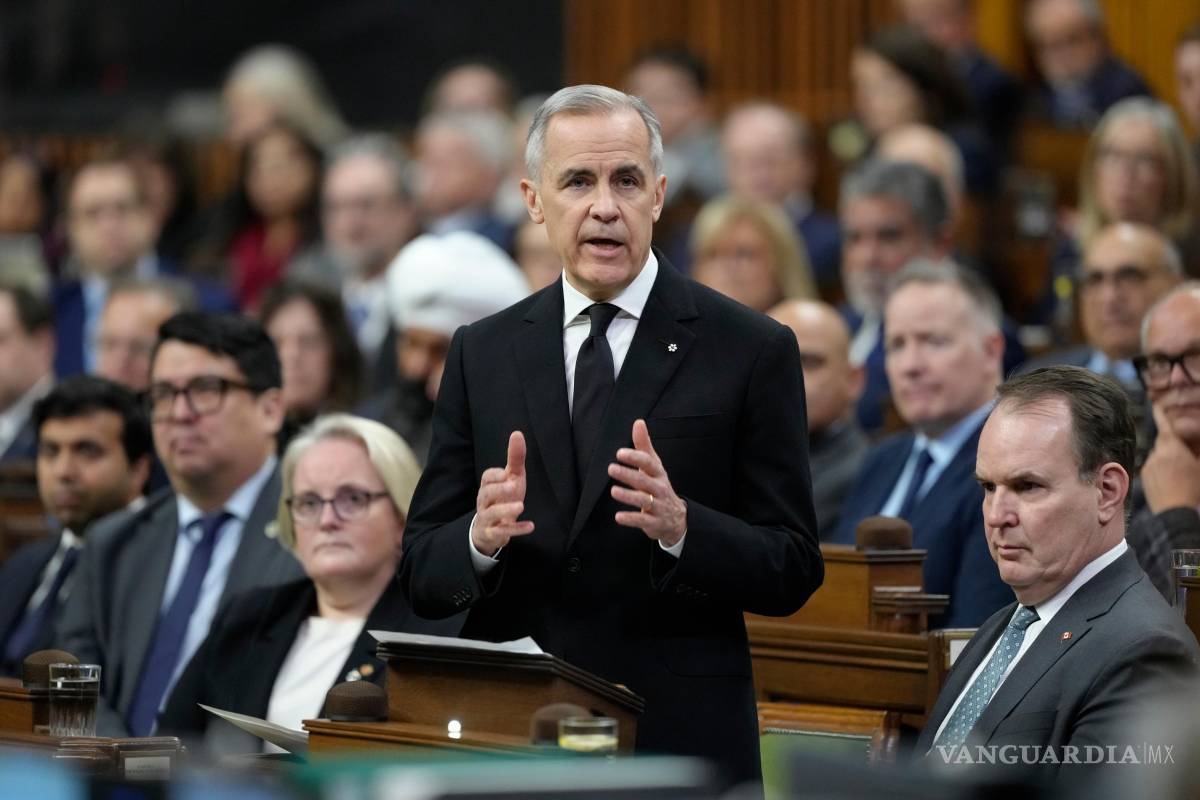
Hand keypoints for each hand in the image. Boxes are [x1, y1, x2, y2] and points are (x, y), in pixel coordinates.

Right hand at [472, 431, 534, 555]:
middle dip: (499, 490)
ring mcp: (487, 518)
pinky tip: (530, 526)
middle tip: (514, 486)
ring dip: (505, 510)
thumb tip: (517, 434)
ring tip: (521, 506)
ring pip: (491, 514)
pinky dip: (515, 529)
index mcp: (488, 486)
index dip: (496, 475)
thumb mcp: (511, 478)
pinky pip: (501, 532)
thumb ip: (515, 458)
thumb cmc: (503, 498)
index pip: (487, 478)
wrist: (491, 528)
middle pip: (486, 494)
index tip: (507, 473)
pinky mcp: (492, 534)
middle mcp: (484, 501)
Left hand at [608, 419, 686, 545]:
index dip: (635, 458)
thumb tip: (638, 422)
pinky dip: (631, 519)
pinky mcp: (654, 523)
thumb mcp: (654, 466)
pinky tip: (618, 517)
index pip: (649, 463)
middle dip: (628, 474)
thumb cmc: (659, 486)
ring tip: (614, 491)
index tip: (620, 453)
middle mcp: (660, 489)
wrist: (676, 518)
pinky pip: (642, 521)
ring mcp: (658, 506)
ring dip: (628, 496)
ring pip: (644, 500)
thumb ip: (644, 446)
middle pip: (645, 481)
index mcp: (659, 474)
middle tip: (611, 468)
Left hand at [1143, 405, 1199, 511]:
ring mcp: (1148, 465)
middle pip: (1164, 442)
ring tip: (1179, 474)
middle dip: (1172, 444)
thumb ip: (1195, 452)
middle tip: (1184, 455)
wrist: (1174, 513)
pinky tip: (1169, 481)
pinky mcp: (1143, 476)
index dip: (1161, 413)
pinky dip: (1160, 468)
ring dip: (1166, 458)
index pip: (1166, 426)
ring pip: (1158, 455)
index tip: (1157, 403)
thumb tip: (1191, 445)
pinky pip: (1152, 466)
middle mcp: (1157, 454)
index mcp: (1173, 449)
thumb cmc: (1193, 490)